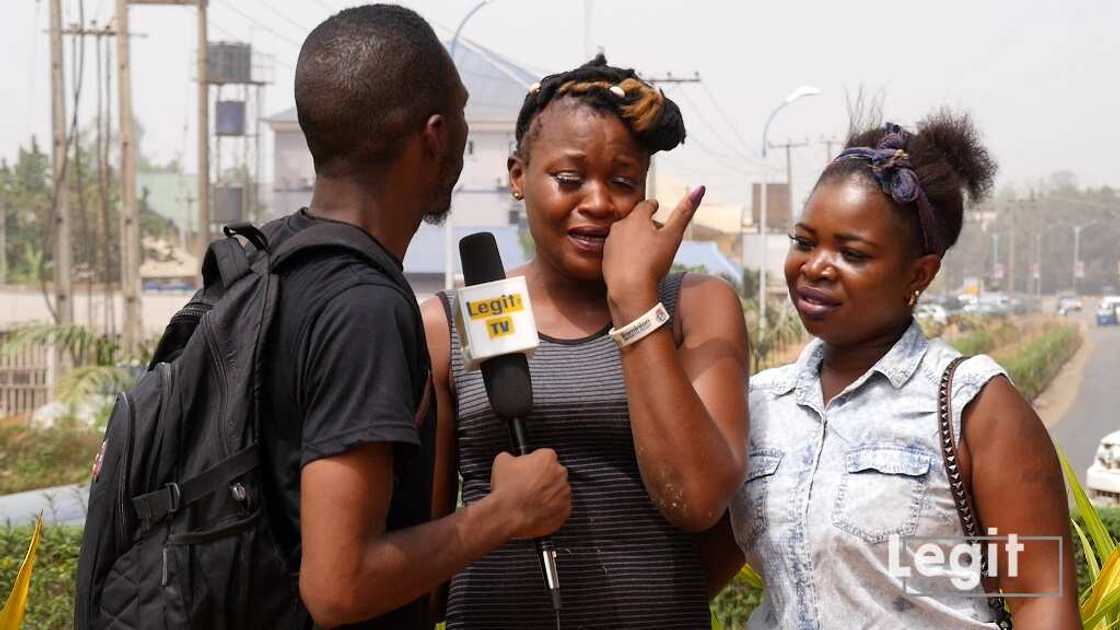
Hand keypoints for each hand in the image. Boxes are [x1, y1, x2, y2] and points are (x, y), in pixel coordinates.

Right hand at [488, 449, 570, 539]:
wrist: (509, 515)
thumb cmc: (507, 489)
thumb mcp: (501, 461)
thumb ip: (512, 457)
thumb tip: (513, 460)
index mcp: (547, 458)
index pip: (544, 457)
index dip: (533, 464)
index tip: (526, 471)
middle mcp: (560, 473)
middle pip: (553, 473)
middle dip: (543, 479)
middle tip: (528, 487)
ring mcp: (565, 493)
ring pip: (558, 491)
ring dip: (548, 494)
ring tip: (531, 501)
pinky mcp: (565, 510)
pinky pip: (560, 507)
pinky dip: (551, 509)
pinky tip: (537, 510)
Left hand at [602, 186, 704, 319]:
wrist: (629, 289)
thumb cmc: (653, 261)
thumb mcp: (674, 236)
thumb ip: (685, 212)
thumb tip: (700, 187)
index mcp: (636, 217)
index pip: (646, 205)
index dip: (653, 207)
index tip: (656, 207)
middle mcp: (620, 226)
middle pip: (635, 220)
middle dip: (645, 223)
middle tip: (656, 232)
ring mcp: (610, 242)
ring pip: (625, 235)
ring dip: (634, 238)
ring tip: (646, 249)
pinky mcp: (605, 258)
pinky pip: (618, 251)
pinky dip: (626, 253)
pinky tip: (634, 263)